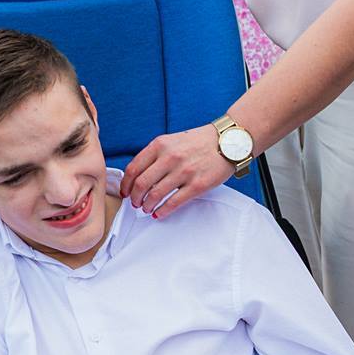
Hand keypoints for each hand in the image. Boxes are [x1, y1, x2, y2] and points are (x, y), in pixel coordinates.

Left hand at [121, 123, 235, 218]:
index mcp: (160, 145)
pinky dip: (162, 211)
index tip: (125, 192)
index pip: (133, 168)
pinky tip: (159, 213)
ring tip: (147, 209)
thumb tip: (138, 176)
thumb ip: (155, 155)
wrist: (228, 141)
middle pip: (141, 184)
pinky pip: (174, 202)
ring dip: (147, 206)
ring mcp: (184, 172)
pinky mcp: (197, 185)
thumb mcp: (172, 140)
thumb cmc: (199, 142)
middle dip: (135, 198)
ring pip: (155, 195)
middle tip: (135, 203)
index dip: (126, 184)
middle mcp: (170, 157)